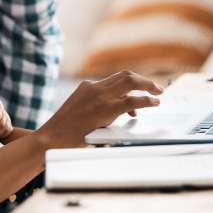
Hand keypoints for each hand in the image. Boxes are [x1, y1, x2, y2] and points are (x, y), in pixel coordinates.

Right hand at [36, 70, 163, 148]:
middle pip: (124, 75)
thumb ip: (97, 109)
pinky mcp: (106, 109)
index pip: (114, 80)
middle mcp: (94, 87)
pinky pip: (132, 101)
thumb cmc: (65, 131)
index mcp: (86, 87)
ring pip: (130, 81)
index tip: (138, 93)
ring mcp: (100, 96)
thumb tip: (118, 114)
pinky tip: (154, 103)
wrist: (53, 137)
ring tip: (158, 93)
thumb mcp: (80, 112)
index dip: (130, 85)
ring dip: (147, 85)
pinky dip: (146, 100)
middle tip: (156, 87)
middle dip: (142, 80)